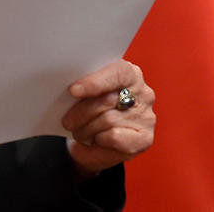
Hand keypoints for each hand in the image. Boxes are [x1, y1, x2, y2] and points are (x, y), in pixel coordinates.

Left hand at [61, 59, 155, 174]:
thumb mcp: (87, 93)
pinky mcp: (145, 138)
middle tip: (67, 121)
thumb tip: (73, 90)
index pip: (118, 72)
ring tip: (79, 132)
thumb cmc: (90, 110)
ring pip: (108, 120)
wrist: (96, 141)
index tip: (73, 90)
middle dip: (81, 112)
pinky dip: (99, 141)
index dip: (95, 82)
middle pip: (107, 100)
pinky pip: (115, 137)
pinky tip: (94, 140)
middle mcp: (143, 93)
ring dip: (86, 129)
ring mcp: (146, 116)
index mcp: (130, 73)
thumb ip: (85, 87)